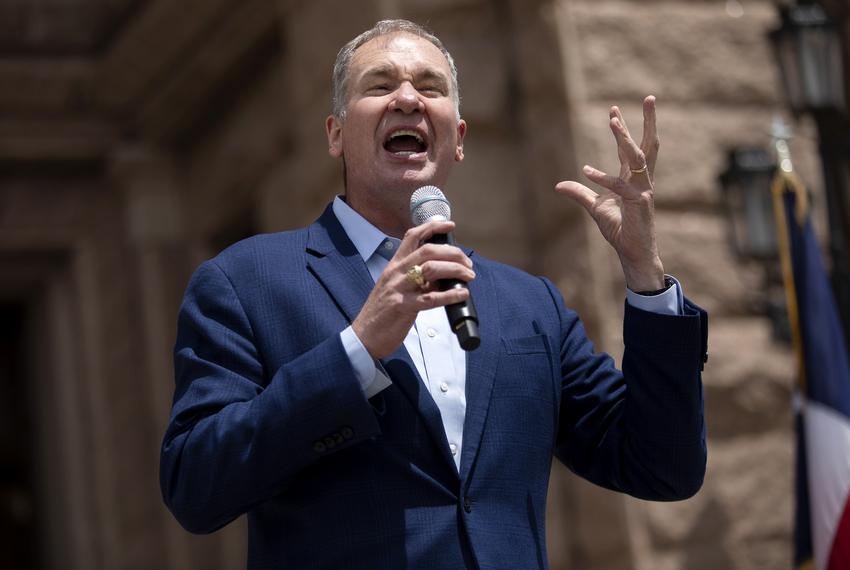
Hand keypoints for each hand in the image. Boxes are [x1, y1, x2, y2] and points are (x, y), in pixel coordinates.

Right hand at [352, 220, 474, 358]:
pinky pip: (431, 297)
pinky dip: (451, 294)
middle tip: (467, 264)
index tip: (450, 225)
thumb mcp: (395, 287)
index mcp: (394, 266)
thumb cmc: (382, 312)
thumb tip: (441, 274)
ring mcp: (399, 289)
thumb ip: (415, 278)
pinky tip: (462, 294)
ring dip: (455, 270)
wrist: (364, 335)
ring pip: (431, 269)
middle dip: (453, 253)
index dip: (432, 227)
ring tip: (469, 276)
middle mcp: (396, 273)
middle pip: (428, 251)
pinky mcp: (403, 307)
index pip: (412, 237)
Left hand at [555, 96, 664, 291]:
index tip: (614, 110)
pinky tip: (586, 171)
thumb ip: (579, 194)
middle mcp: (643, 180)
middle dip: (649, 120)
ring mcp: (644, 190)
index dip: (623, 129)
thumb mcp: (595, 208)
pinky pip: (622, 186)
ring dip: (625, 138)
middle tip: (649, 97)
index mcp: (634, 178)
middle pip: (648, 144)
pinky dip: (604, 178)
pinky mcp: (640, 203)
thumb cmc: (619, 229)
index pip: (631, 148)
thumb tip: (559, 185)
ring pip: (638, 157)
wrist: (633, 252)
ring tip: (614, 120)